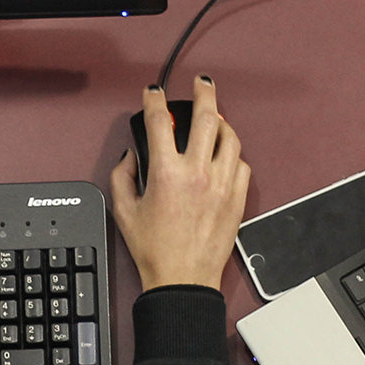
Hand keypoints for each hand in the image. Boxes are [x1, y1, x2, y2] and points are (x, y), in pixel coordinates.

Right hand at [110, 76, 251, 291]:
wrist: (183, 279)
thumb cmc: (156, 251)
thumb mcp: (123, 211)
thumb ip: (122, 176)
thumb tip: (131, 157)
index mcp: (167, 173)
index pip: (160, 121)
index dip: (155, 99)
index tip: (154, 93)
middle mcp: (198, 173)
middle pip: (206, 116)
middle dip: (203, 93)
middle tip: (201, 84)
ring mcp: (222, 184)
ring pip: (230, 137)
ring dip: (222, 123)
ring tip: (215, 118)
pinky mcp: (237, 198)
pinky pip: (242, 164)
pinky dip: (233, 154)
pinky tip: (225, 155)